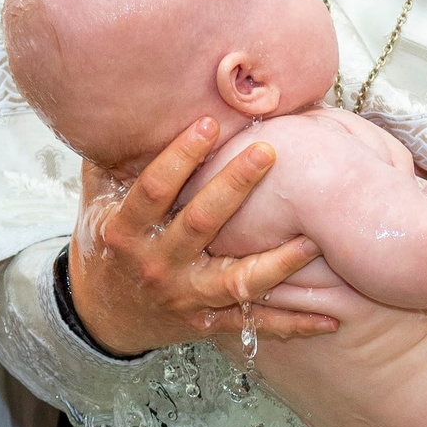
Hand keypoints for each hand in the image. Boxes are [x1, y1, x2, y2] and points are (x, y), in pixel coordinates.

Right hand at [68, 118, 337, 355]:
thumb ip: (110, 156)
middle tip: (268, 152)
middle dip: (235, 187)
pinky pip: (255, 325)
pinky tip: (330, 318)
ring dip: (278, 263)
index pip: (153, 189)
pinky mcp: (208, 324)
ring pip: (236, 282)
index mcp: (125, 231)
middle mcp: (156, 265)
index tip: (210, 123)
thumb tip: (123, 101)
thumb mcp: (96, 200)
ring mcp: (185, 298)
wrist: (104, 316)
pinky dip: (293, 324)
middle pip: (200, 225)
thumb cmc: (107, 245)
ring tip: (314, 240)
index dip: (180, 157)